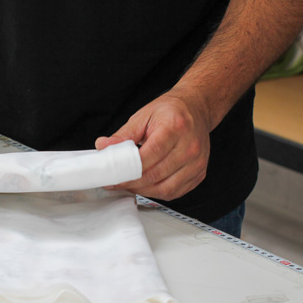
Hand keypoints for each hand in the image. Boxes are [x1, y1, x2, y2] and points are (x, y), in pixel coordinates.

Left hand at [95, 90, 211, 200]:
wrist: (196, 110)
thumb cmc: (170, 112)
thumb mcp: (143, 116)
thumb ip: (123, 135)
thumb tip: (103, 146)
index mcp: (175, 128)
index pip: (148, 156)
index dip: (127, 169)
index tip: (112, 174)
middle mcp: (190, 147)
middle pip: (155, 175)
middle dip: (131, 182)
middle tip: (115, 181)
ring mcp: (196, 162)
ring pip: (164, 188)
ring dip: (142, 190)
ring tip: (129, 183)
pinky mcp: (199, 173)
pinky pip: (174, 192)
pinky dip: (156, 192)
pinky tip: (145, 185)